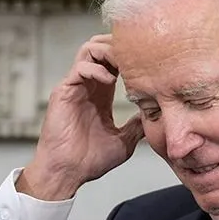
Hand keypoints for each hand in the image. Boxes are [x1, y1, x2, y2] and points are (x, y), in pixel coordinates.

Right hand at [19, 34, 144, 199]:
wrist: (67, 173)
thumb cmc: (89, 161)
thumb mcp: (123, 142)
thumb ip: (136, 126)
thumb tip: (154, 118)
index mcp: (101, 94)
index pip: (114, 61)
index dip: (130, 56)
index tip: (148, 61)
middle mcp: (87, 86)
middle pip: (101, 47)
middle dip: (120, 46)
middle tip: (137, 56)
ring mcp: (75, 87)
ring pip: (89, 50)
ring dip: (108, 51)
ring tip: (123, 63)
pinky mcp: (64, 92)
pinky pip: (80, 68)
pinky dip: (96, 68)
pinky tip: (110, 80)